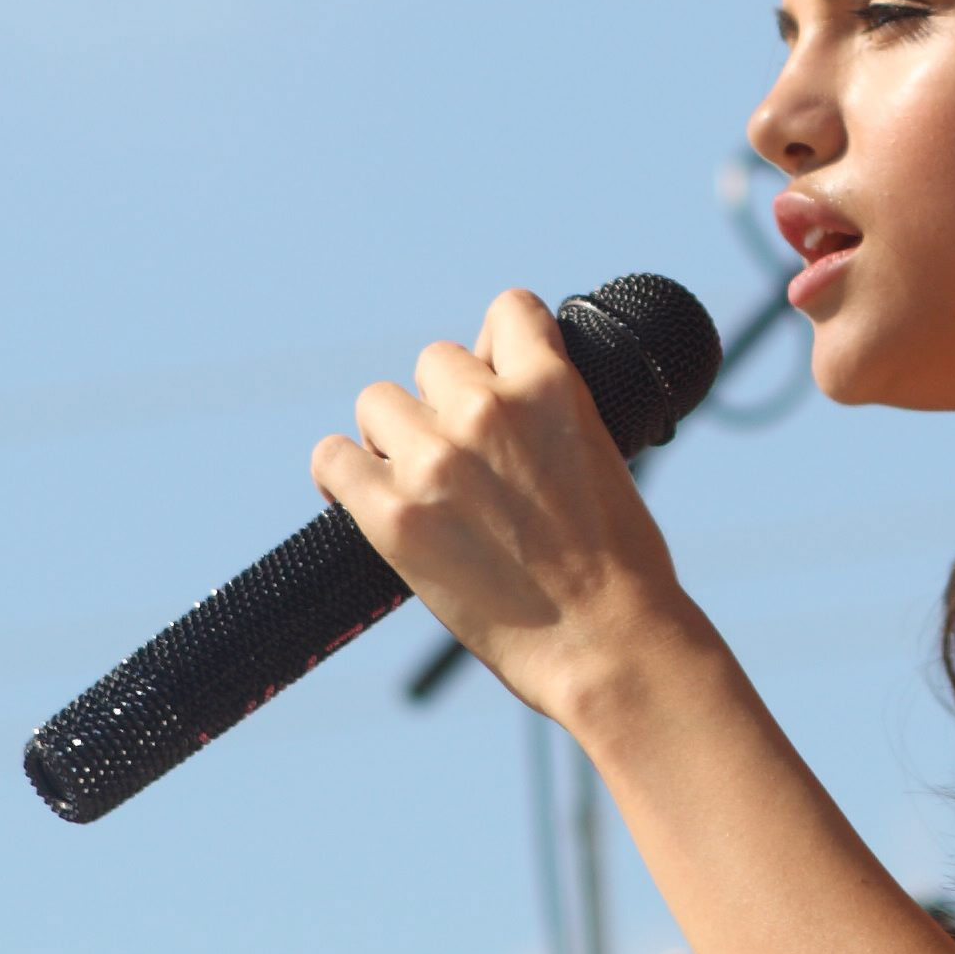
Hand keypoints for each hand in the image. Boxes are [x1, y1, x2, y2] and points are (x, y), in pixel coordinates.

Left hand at [311, 288, 702, 726]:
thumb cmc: (621, 566)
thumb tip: (504, 396)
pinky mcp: (394, 516)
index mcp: (551, 386)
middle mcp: (487, 409)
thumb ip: (551, 414)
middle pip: (434, 361)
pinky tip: (361, 498)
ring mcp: (435, 460)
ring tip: (417, 483)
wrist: (607, 642)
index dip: (499, 347)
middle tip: (463, 457)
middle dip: (445, 401)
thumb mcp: (603, 455)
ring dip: (394, 436)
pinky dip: (342, 474)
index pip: (507, 311)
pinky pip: (332, 459)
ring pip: (378, 403)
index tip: (496, 381)